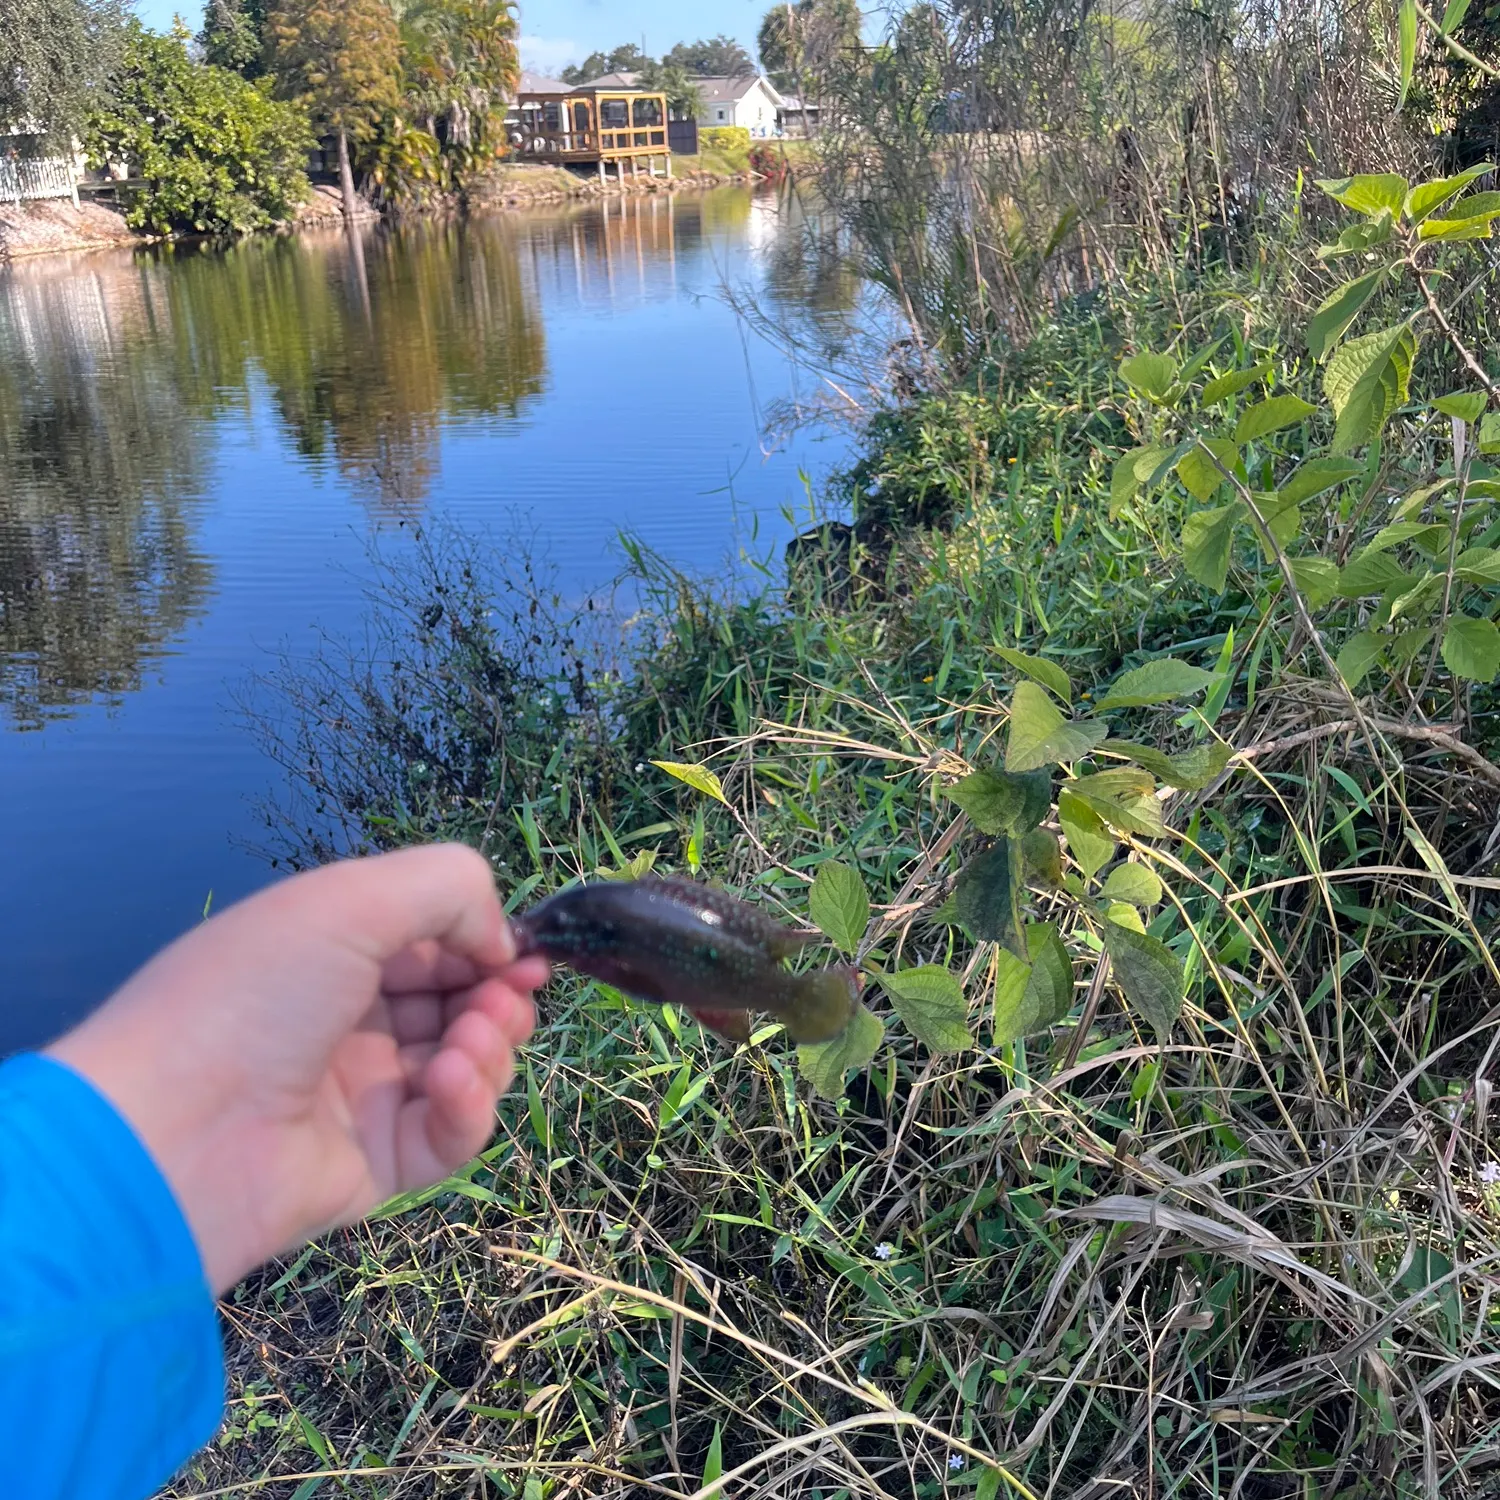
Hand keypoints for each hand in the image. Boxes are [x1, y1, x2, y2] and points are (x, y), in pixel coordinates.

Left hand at [48, 845, 544, 1292]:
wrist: (167, 1136)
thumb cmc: (252, 995)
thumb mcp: (349, 900)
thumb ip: (449, 888)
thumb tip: (502, 942)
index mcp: (329, 954)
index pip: (433, 941)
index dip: (485, 942)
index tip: (525, 950)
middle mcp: (348, 1021)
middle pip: (460, 1002)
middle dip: (499, 993)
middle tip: (511, 993)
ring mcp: (363, 1096)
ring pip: (466, 1065)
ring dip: (489, 1043)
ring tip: (469, 1039)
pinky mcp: (377, 1165)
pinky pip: (450, 1134)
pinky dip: (468, 1104)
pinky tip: (450, 1081)